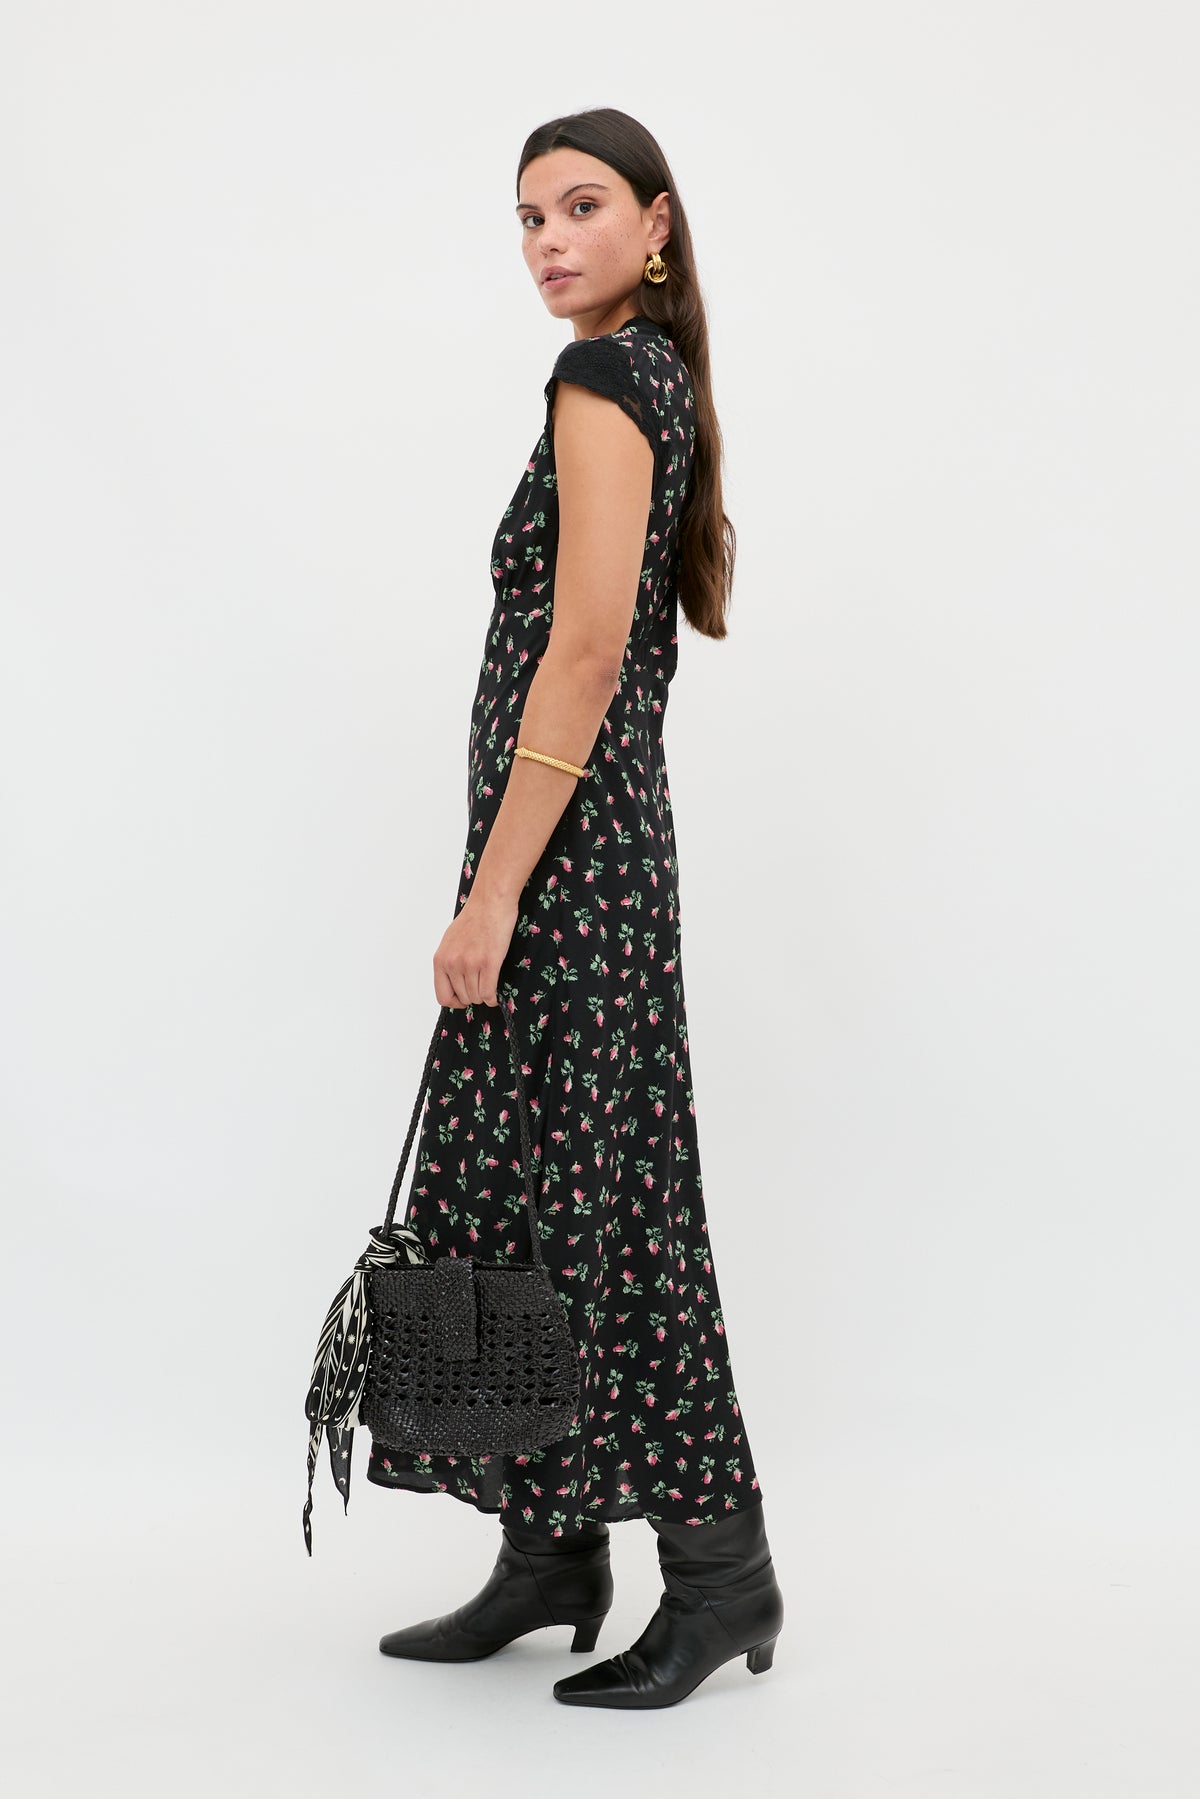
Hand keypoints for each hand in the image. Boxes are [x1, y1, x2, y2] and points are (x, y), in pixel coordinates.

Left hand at [433, 889, 519, 1008]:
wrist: (490, 902)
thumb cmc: (474, 918)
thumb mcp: (450, 942)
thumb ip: (449, 962)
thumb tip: (453, 982)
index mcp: (440, 959)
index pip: (442, 996)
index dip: (455, 1002)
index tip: (463, 999)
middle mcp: (453, 964)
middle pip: (463, 998)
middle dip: (473, 996)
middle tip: (480, 987)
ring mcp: (470, 964)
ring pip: (477, 997)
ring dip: (484, 996)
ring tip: (488, 986)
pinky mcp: (489, 962)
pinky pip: (488, 992)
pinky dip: (493, 998)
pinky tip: (495, 994)